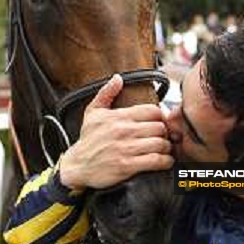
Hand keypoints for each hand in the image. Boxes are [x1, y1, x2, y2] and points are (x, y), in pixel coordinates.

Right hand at [59, 74, 173, 189]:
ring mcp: (126, 148)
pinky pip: (156, 161)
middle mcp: (124, 130)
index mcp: (119, 116)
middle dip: (166, 133)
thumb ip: (106, 93)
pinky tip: (163, 161)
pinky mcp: (127, 166)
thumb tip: (118, 78)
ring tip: (164, 150)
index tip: (159, 123)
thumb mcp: (92, 112)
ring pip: (160, 143)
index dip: (160, 117)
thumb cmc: (88, 139)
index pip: (153, 111)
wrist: (77, 166)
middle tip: (164, 138)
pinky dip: (164, 161)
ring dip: (167, 148)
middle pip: (160, 127)